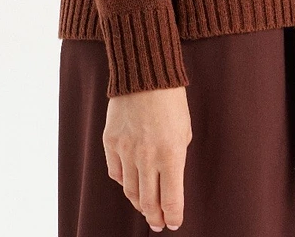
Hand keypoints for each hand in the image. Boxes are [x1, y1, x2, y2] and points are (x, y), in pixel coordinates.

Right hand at [102, 84, 191, 230]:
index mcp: (171, 155)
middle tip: (159, 223)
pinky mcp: (110, 142)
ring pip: (129, 191)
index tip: (174, 222)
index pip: (171, 200)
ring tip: (145, 207)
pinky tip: (130, 182)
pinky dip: (123, 181)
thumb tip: (169, 184)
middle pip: (148, 202)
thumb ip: (176, 161)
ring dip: (139, 203)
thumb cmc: (171, 101)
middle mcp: (146, 157)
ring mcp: (126, 150)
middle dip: (155, 217)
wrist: (145, 73)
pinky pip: (115, 172)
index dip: (173, 216)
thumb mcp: (184, 133)